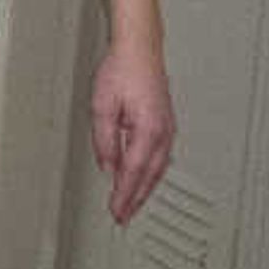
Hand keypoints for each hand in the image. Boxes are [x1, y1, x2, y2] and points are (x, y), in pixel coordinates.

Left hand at [90, 42, 174, 224]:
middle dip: (135, 199)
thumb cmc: (122, 72)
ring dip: (144, 189)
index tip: (116, 212)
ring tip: (132, 205)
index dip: (124, 196)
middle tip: (123, 217)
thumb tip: (107, 166)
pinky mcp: (165, 125)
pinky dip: (150, 174)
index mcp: (148, 131)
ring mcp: (167, 129)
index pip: (133, 173)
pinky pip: (158, 157)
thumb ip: (104, 141)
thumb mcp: (102, 107)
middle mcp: (163, 133)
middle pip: (149, 176)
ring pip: (157, 169)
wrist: (140, 51)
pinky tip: (142, 179)